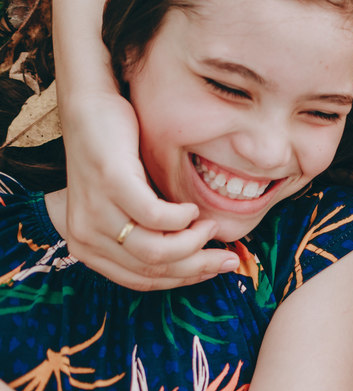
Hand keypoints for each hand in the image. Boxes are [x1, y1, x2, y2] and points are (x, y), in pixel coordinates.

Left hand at [60, 92, 238, 289]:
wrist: (91, 110)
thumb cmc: (115, 158)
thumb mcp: (126, 205)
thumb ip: (148, 233)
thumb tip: (196, 256)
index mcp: (87, 247)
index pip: (142, 280)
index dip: (184, 279)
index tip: (216, 269)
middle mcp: (85, 235)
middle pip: (152, 269)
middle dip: (198, 266)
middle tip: (228, 257)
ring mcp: (95, 210)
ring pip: (155, 251)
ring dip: (192, 241)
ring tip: (209, 225)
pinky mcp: (110, 183)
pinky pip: (155, 216)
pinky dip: (182, 216)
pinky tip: (192, 206)